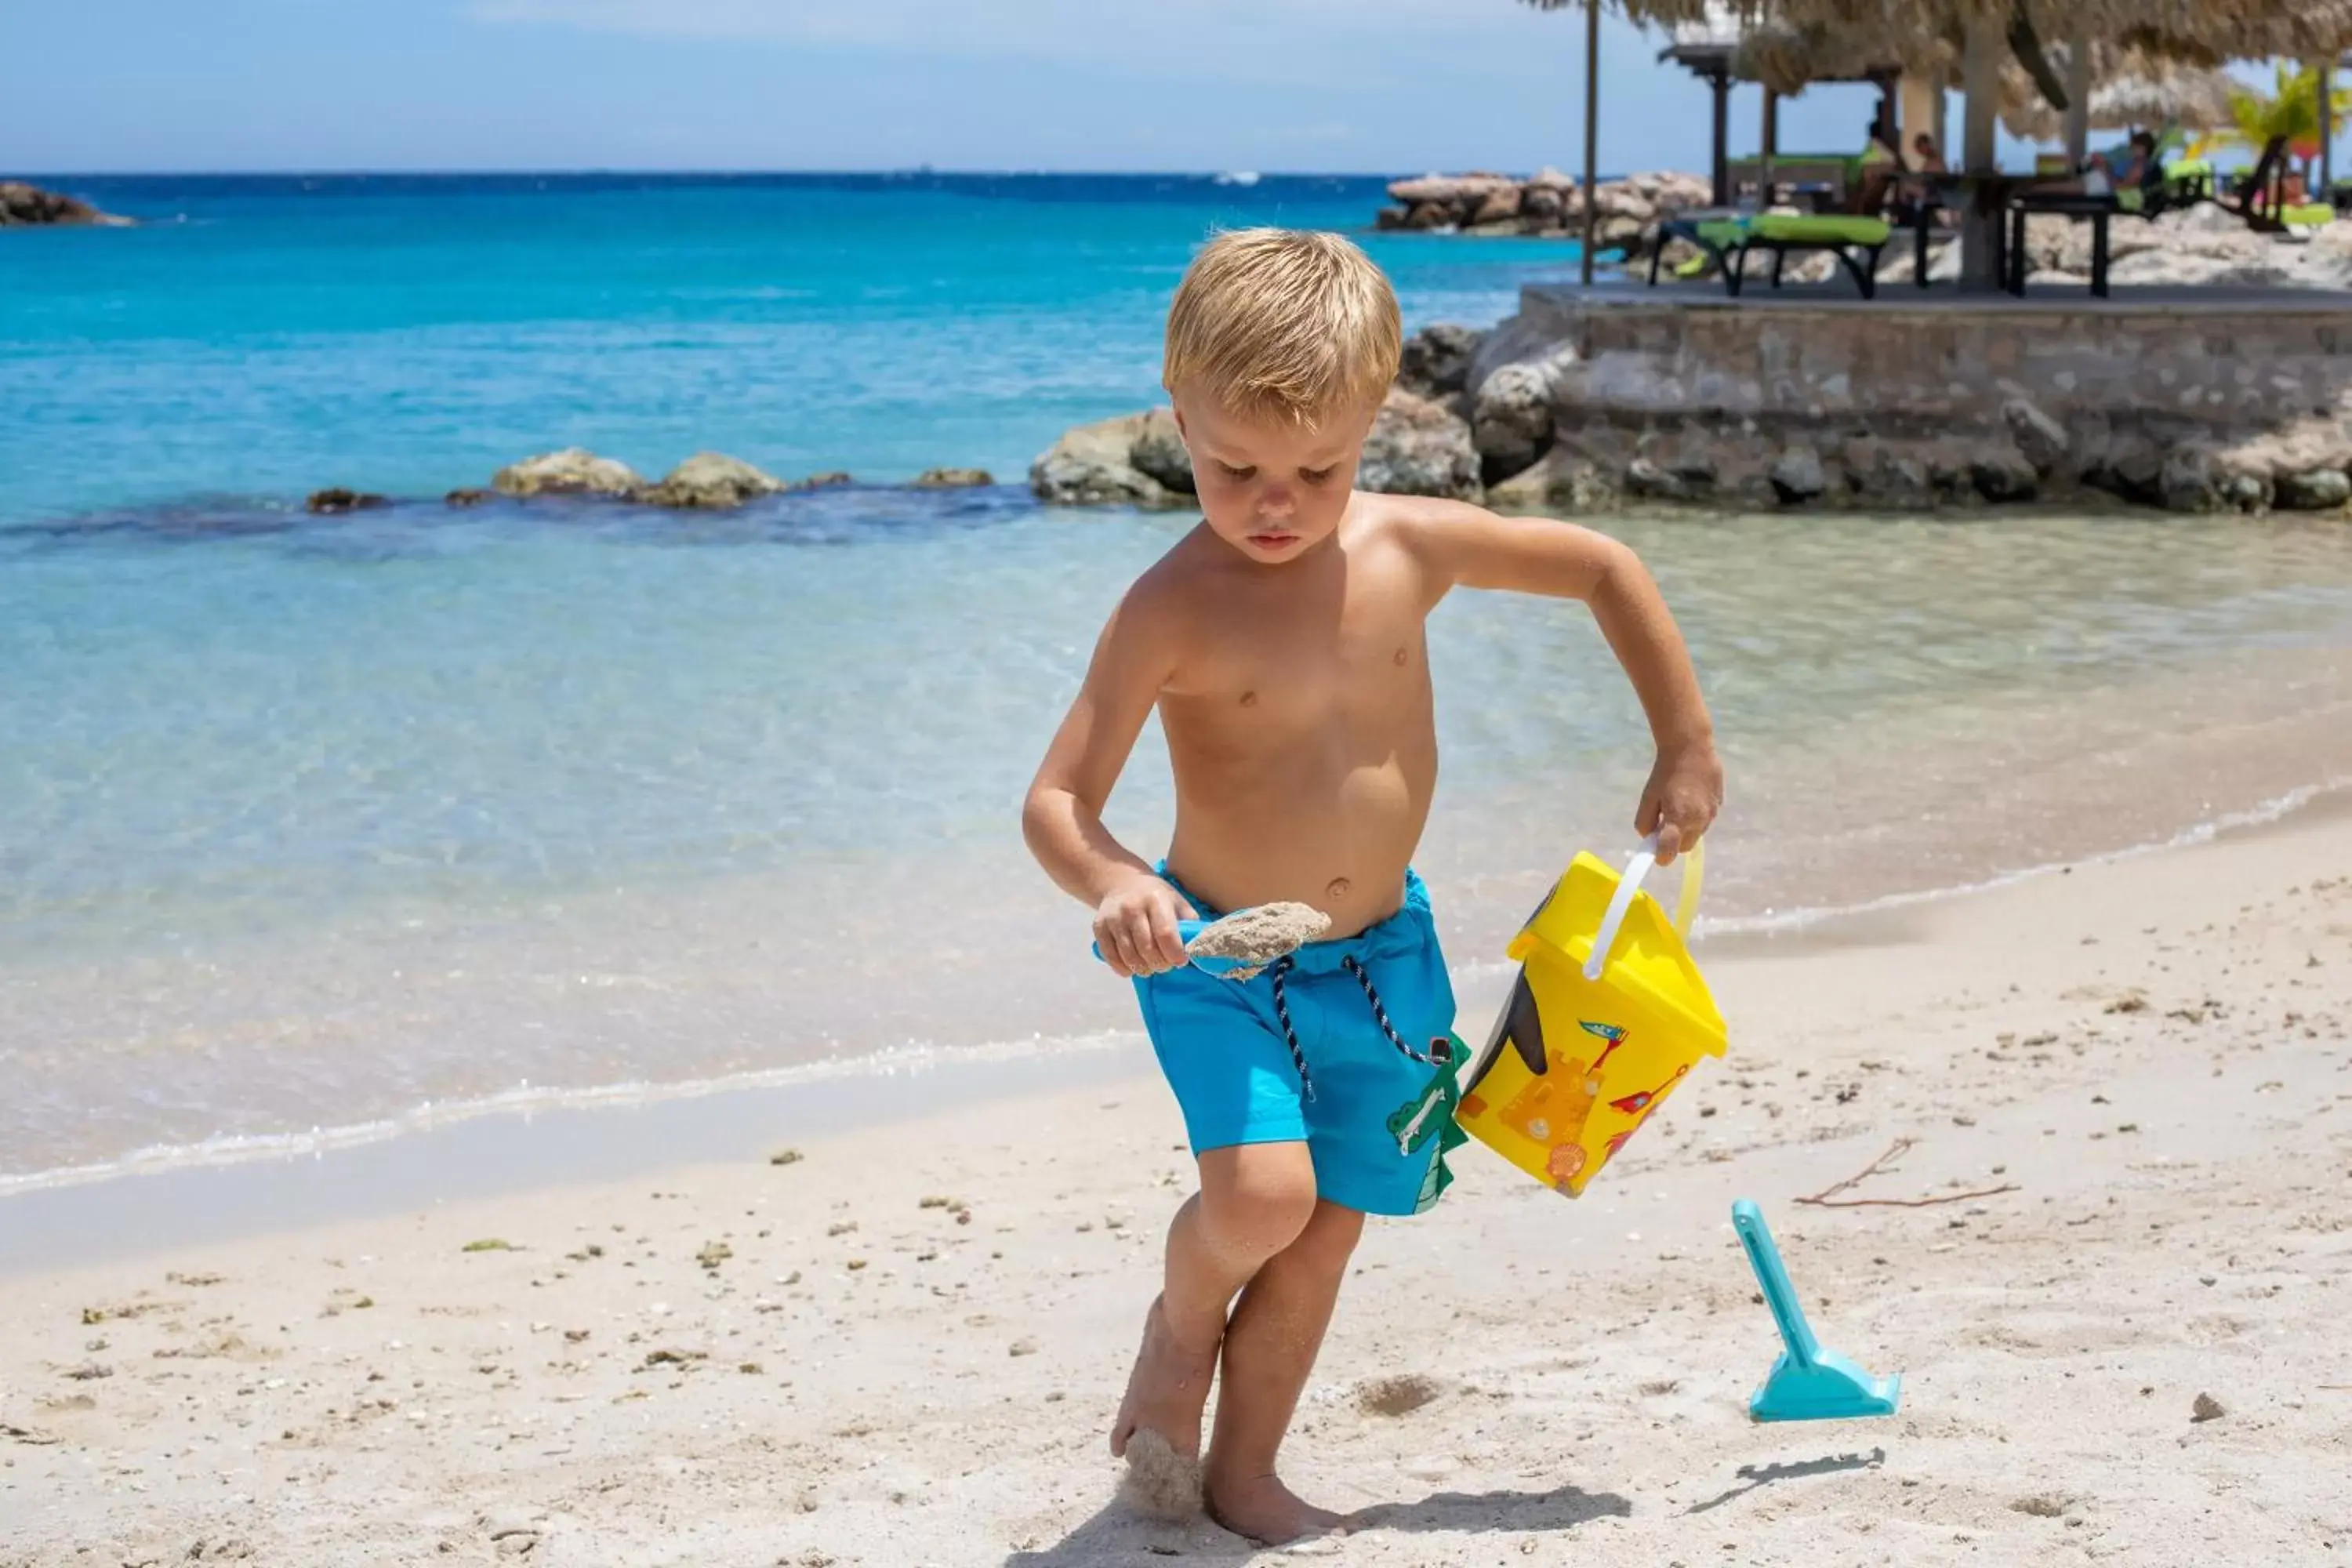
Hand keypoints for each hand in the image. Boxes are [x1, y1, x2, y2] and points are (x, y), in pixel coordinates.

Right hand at [1093, 874, 1197, 978]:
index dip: (1175, 954)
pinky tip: (1133, 967)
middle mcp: (1132, 908)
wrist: (1121, 882)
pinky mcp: (1099, 928)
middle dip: (1161, 964)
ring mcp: (1113, 918)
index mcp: (1155, 900)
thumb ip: (1188, 921)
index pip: (1165, 934)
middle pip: (1147, 949)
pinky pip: (1111, 958)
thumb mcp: (1176, 900)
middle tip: (1166, 964)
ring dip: (1144, 969)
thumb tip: (1198, 945)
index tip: (1180, 961)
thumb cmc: (1155, 896)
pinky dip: (1124, 969)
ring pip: (1130, 957)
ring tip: (1151, 966)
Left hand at [1636, 737, 1722, 866]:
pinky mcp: (1719, 805)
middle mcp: (1699, 820)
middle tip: (1663, 826)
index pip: (1670, 851)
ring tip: (1677, 807)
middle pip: (1684, 847)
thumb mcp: (1648, 797)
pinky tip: (1690, 798)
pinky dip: (1696, 818)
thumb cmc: (1665, 773)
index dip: (1660, 856)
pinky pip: (1705, 821)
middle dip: (1673, 843)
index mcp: (1679, 819)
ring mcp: (1712, 813)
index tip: (1655, 854)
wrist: (1691, 748)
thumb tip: (1650, 838)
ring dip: (1685, 830)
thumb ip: (1645, 823)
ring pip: (1696, 835)